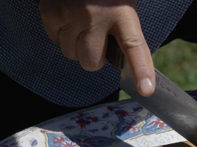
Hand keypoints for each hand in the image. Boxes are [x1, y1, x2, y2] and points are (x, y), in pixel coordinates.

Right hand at [39, 0, 154, 95]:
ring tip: (82, 25)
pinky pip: (54, 38)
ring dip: (76, 46)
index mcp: (122, 11)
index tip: (146, 89)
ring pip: (70, 53)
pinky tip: (68, 16)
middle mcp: (97, 15)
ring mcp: (71, 13)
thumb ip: (125, 26)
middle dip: (93, 59)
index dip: (141, 70)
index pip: (134, 46)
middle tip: (97, 43)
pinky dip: (60, 33)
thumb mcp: (124, 0)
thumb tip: (125, 55)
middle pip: (91, 62)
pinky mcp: (50, 10)